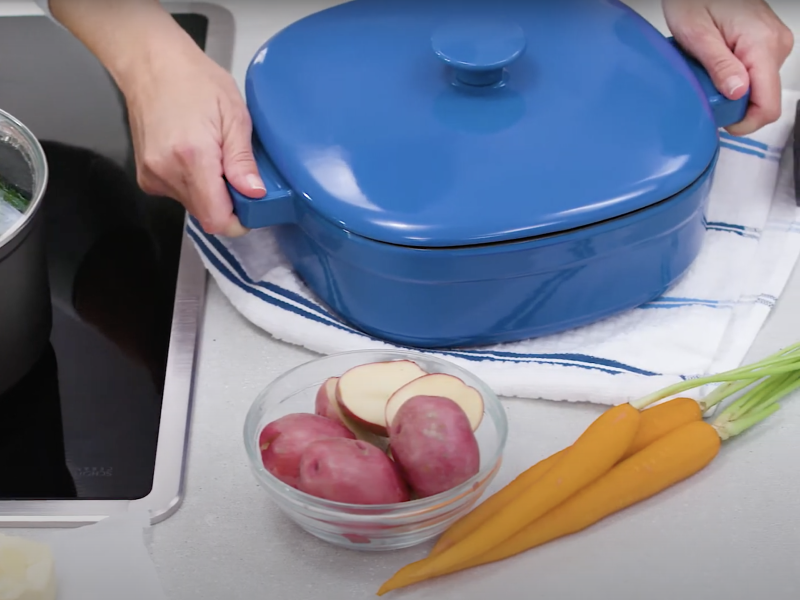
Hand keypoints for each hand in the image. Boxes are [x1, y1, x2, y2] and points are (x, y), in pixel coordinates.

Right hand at [49, 1, 264, 235]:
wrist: (151, 64)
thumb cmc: (194, 81)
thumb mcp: (234, 115)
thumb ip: (243, 160)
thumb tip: (255, 193)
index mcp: (192, 157)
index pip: (216, 218)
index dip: (238, 220)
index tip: (251, 206)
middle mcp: (166, 172)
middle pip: (206, 215)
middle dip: (227, 203)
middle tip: (236, 171)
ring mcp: (152, 176)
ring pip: (193, 206)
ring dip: (210, 193)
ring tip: (214, 156)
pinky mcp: (146, 177)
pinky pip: (179, 195)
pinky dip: (193, 185)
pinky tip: (196, 157)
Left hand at [663, 0, 793, 135]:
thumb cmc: (695, 0)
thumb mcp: (697, 35)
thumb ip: (719, 65)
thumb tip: (737, 93)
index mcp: (762, 45)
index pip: (768, 104)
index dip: (746, 123)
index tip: (724, 123)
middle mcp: (776, 45)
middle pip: (763, 98)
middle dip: (734, 104)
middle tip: (706, 88)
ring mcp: (774, 44)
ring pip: (758, 88)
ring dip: (732, 90)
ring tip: (709, 71)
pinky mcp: (767, 45)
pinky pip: (755, 74)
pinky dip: (735, 78)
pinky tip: (717, 66)